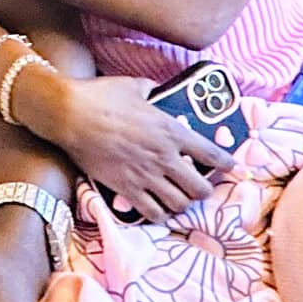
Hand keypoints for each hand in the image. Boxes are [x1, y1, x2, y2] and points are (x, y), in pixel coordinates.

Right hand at [52, 75, 235, 218]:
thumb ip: (153, 91)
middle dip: (204, 190)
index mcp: (171, 131)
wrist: (71, 114)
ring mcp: (146, 176)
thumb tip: (157, 91)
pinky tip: (158, 210)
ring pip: (179, 204)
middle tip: (200, 186)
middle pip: (199, 188)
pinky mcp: (125, 189)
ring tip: (180, 199)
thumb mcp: (135, 87)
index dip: (226, 163)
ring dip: (182, 203)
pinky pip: (152, 212)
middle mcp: (164, 157)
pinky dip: (159, 214)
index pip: (211, 153)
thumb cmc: (102, 97)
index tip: (231, 166)